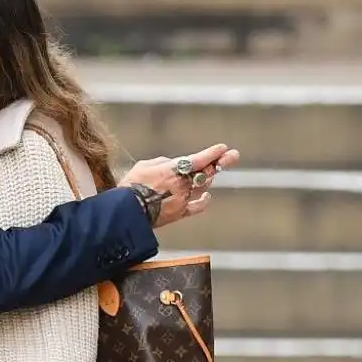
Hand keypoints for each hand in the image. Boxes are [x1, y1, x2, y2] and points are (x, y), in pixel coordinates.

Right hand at [118, 143, 240, 227]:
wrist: (127, 213)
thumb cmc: (132, 188)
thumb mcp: (143, 166)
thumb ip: (161, 162)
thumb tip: (173, 163)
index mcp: (173, 170)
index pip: (198, 159)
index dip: (212, 153)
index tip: (222, 148)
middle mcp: (182, 184)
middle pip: (206, 172)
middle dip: (221, 162)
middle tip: (234, 155)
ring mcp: (183, 199)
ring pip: (203, 186)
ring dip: (209, 178)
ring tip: (212, 171)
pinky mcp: (180, 213)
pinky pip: (198, 206)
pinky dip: (204, 200)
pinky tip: (207, 196)